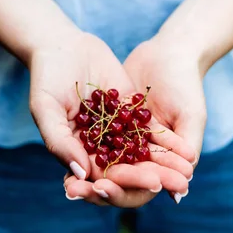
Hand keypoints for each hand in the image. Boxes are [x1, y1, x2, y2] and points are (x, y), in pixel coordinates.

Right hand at [29, 29, 193, 206]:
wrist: (62, 44)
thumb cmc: (45, 78)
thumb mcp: (46, 110)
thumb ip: (60, 143)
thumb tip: (81, 175)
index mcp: (76, 153)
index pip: (100, 179)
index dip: (121, 186)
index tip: (146, 187)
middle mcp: (98, 146)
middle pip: (127, 169)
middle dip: (150, 178)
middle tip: (176, 186)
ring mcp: (116, 128)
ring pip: (142, 152)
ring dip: (164, 164)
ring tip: (186, 173)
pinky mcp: (130, 110)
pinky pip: (150, 129)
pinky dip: (167, 140)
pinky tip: (186, 149)